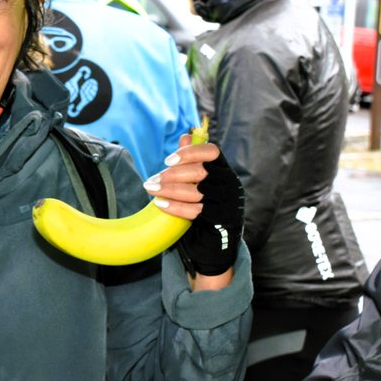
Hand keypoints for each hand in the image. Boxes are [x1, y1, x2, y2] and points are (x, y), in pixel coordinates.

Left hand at [144, 133, 243, 283]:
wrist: (212, 243)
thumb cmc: (202, 207)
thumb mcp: (196, 183)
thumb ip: (191, 162)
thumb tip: (185, 136)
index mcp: (223, 169)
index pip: (211, 152)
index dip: (190, 153)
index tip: (167, 161)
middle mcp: (230, 182)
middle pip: (200, 171)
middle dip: (171, 175)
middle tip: (150, 181)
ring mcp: (229, 201)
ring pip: (196, 191)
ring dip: (168, 190)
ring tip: (150, 190)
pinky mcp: (223, 218)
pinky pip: (196, 210)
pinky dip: (175, 207)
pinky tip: (159, 204)